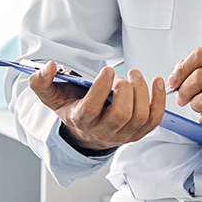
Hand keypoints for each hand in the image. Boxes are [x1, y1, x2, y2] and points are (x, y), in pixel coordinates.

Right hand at [28, 61, 164, 151]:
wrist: (86, 131)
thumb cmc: (72, 108)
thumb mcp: (52, 96)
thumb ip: (42, 82)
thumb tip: (48, 67)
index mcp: (81, 121)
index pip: (92, 109)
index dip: (101, 89)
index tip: (106, 70)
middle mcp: (104, 131)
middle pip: (121, 114)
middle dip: (125, 90)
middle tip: (122, 76)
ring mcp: (124, 134)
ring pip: (140, 116)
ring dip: (142, 91)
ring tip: (134, 75)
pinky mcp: (139, 132)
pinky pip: (155, 119)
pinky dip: (159, 100)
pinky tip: (156, 82)